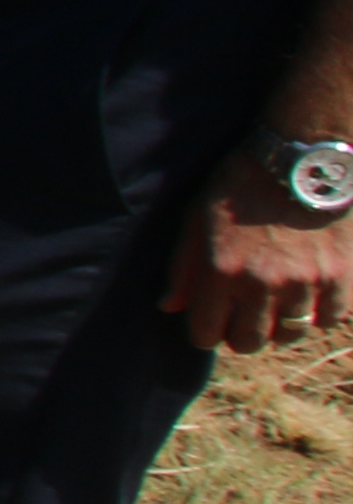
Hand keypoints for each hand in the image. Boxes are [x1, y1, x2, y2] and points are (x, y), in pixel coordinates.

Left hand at [169, 157, 352, 356]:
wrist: (303, 160)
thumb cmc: (241, 185)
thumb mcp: (198, 217)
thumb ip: (182, 267)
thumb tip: (169, 307)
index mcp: (221, 271)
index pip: (207, 334)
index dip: (206, 332)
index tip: (212, 321)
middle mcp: (261, 284)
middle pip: (249, 342)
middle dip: (241, 334)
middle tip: (244, 316)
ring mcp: (304, 283)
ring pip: (290, 335)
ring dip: (280, 327)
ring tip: (276, 306)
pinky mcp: (340, 277)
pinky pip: (329, 320)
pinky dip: (318, 315)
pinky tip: (309, 296)